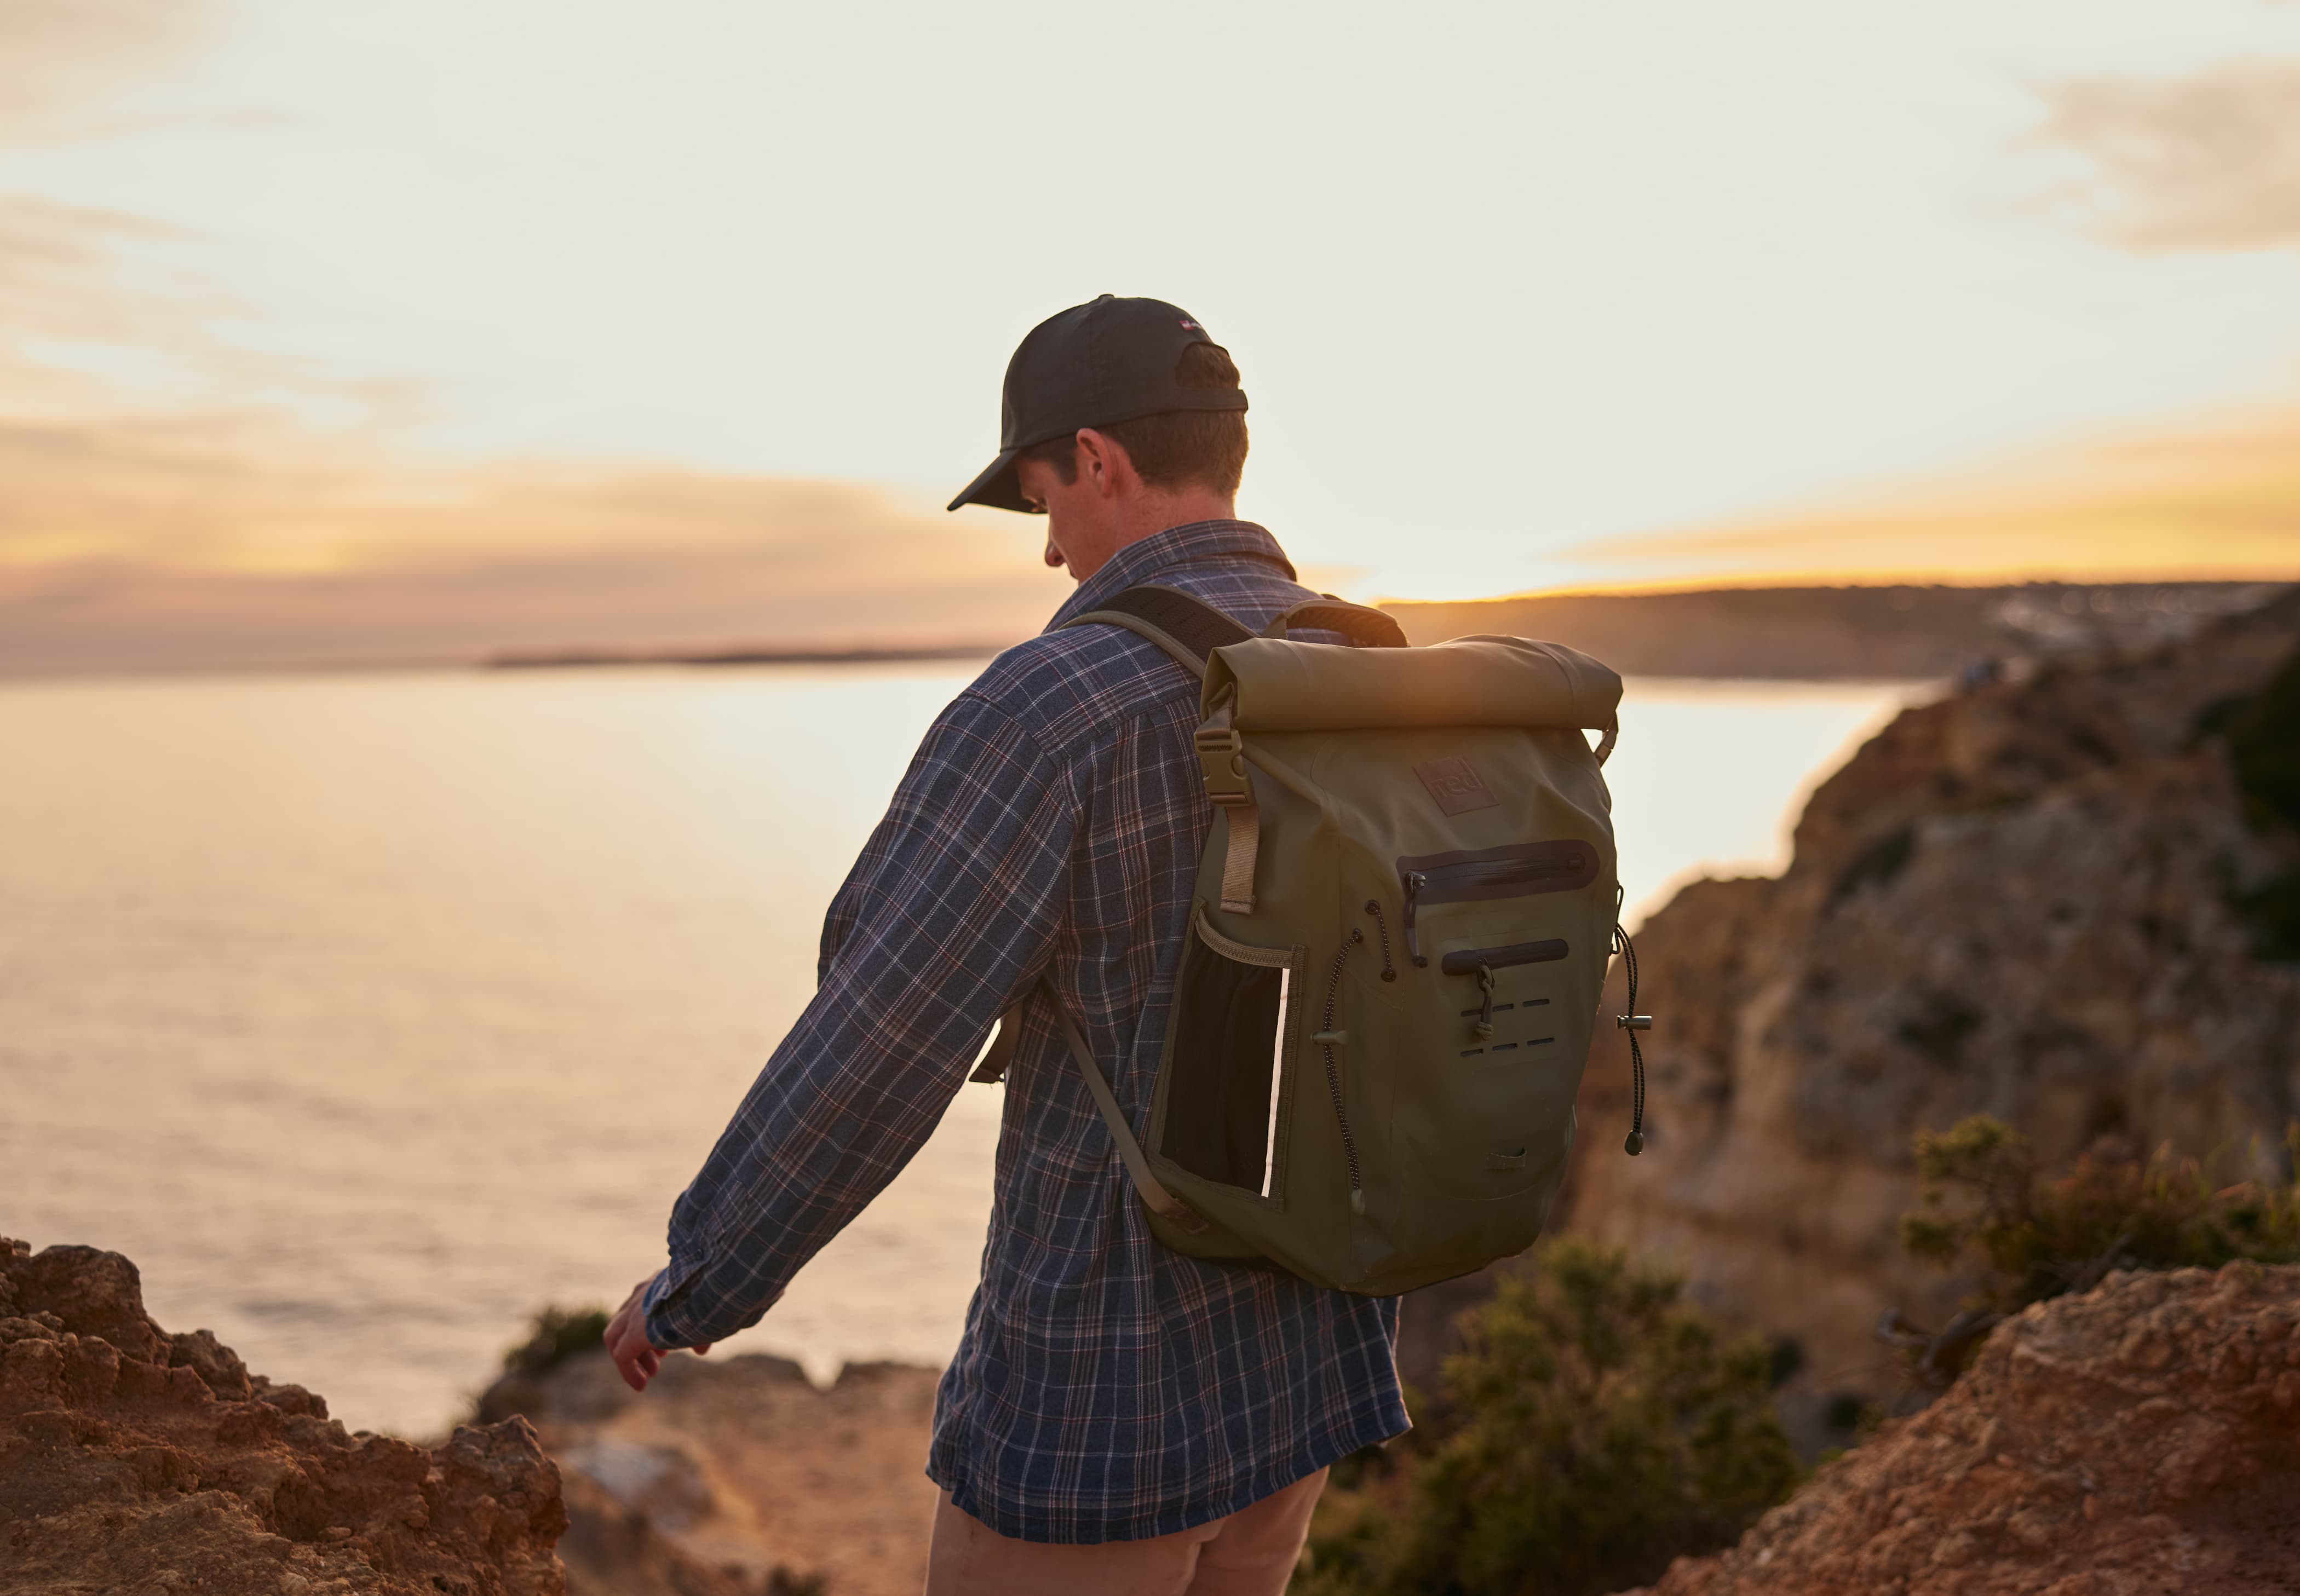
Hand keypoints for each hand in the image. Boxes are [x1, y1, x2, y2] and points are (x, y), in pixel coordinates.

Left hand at [604, 1277, 710, 1392]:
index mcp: (658, 1283)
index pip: (640, 1306)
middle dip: (635, 1343)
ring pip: (615, 1338)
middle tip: (657, 1362)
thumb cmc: (717, 1296)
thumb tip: (701, 1350)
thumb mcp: (707, 1310)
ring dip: (630, 1358)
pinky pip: (622, 1356)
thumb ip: (698, 1328)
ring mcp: (634, 1312)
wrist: (713, 1290)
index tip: (663, 1350)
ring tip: (650, 1374)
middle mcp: (641, 1294)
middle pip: (622, 1321)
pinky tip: (641, 1385)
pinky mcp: (634, 1333)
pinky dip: (629, 1371)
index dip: (647, 1329)